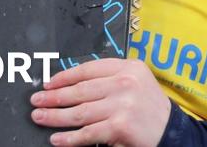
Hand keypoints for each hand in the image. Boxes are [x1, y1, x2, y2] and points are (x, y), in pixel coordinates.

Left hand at [30, 57, 171, 146]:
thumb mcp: (136, 82)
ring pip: (80, 112)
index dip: (65, 76)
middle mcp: (126, 83)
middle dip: (54, 97)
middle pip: (80, 90)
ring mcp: (123, 105)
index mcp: (129, 67)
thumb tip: (72, 85)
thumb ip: (110, 78)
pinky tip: (57, 138)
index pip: (89, 69)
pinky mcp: (120, 126)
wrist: (169, 131)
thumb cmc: (149, 108)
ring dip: (55, 116)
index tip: (49, 83)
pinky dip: (69, 138)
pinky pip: (87, 133)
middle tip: (37, 100)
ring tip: (40, 117)